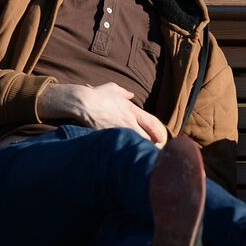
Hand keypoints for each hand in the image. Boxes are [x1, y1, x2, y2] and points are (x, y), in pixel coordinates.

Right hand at [39, 82, 167, 146]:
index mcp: (131, 110)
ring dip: (137, 150)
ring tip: (139, 156)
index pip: (152, 123)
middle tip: (152, 152)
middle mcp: (128, 121)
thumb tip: (131, 94)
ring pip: (134, 144)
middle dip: (151, 146)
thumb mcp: (113, 88)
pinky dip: (123, 152)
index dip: (159, 133)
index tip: (162, 139)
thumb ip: (124, 92)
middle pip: (146, 138)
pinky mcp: (108, 136)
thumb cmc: (97, 95)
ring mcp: (118, 130)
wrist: (83, 103)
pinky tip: (124, 157)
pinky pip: (119, 147)